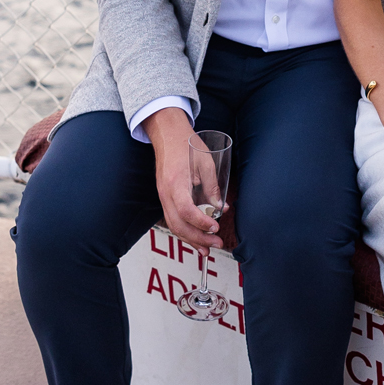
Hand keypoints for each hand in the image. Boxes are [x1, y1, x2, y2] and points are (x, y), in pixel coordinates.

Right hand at [144, 105, 221, 250]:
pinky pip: (173, 219)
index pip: (186, 210)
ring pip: (174, 225)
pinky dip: (185, 231)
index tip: (215, 226)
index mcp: (176, 183)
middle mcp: (165, 193)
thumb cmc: (186, 144)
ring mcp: (163, 196)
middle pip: (178, 224)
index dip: (201, 222)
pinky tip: (196, 239)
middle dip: (198, 238)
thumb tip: (220, 208)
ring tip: (208, 248)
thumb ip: (213, 187)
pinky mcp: (165, 198)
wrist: (168, 135)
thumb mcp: (206, 162)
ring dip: (191, 239)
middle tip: (216, 243)